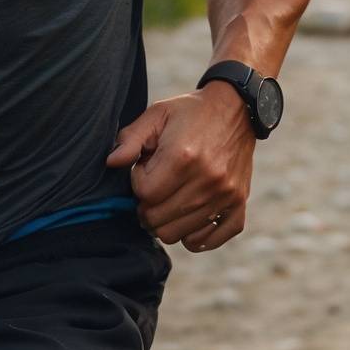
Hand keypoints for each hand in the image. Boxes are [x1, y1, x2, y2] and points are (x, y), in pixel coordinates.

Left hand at [106, 84, 255, 252]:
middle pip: (158, 220)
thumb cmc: (191, 113)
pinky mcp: (238, 203)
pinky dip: (195, 235)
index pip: (144, 194)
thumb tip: (111, 163)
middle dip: (148, 207)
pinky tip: (189, 216)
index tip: (146, 168)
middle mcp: (207, 179)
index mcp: (183, 156)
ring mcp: (225, 194)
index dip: (138, 182)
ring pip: (179, 235)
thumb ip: (130, 139)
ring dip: (167, 221)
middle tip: (154, 188)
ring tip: (171, 198)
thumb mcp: (156, 114)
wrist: (237, 109)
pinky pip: (209, 240)